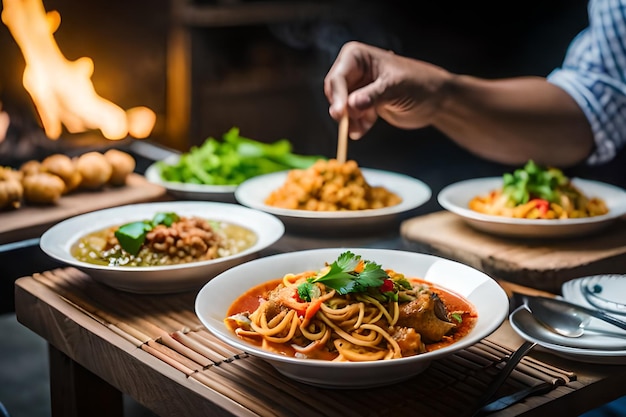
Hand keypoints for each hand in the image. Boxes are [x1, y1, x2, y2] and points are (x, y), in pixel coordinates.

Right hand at [323, 41, 451, 138]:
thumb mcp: (396, 87)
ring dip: (351, 120)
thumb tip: (351, 105)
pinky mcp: (363, 103)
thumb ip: (373, 95)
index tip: (340, 114)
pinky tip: (366, 128)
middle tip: (347, 126)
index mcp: (357, 56)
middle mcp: (353, 70)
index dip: (337, 96)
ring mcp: (358, 87)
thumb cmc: (419, 84)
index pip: (338, 77)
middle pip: (335, 93)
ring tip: (364, 127)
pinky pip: (352, 117)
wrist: (435, 99)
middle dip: (342, 110)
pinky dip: (357, 124)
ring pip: (342, 107)